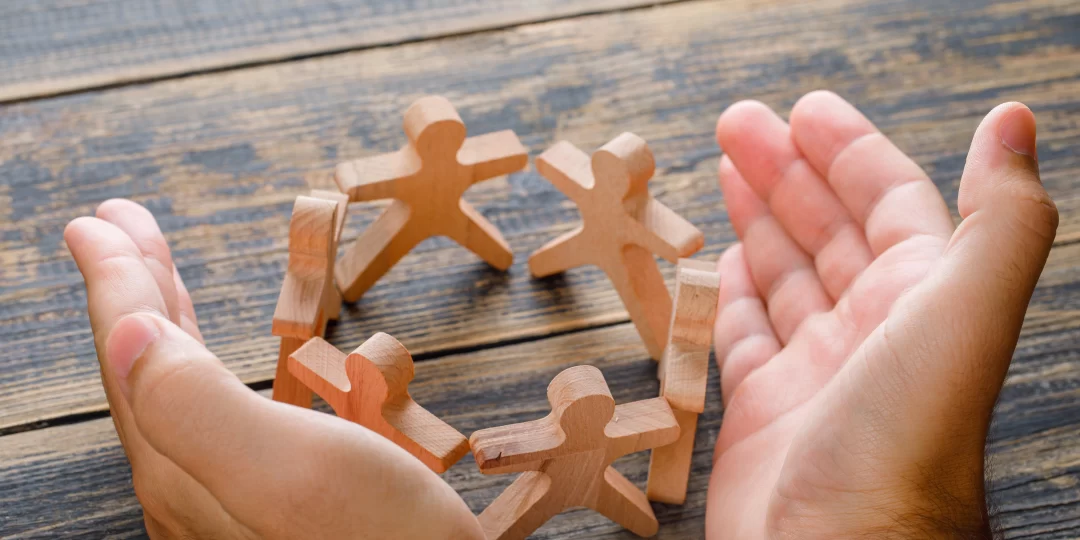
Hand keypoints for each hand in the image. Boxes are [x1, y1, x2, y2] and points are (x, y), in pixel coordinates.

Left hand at [65, 200, 483, 538]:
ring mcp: (218, 496)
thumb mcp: (292, 470)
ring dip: (164, 315)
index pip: (132, 353)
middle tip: (120, 222)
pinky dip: (200, 361)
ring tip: (157, 266)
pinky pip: (207, 411)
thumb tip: (126, 333)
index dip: (116, 281)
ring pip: (172, 386)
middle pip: (142, 365)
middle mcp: (187, 483)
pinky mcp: (256, 502)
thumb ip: (198, 407)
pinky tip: (213, 354)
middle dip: (132, 286)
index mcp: (184, 465)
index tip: (99, 220)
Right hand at [707, 92, 1055, 537]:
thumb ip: (996, 218)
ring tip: (723, 170)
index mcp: (922, 299)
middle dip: (784, 170)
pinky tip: (721, 259)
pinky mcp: (763, 410)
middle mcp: (872, 330)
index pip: (887, 201)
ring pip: (784, 275)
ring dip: (757, 218)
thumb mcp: (961, 313)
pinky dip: (731, 291)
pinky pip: (743, 333)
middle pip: (828, 229)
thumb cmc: (904, 444)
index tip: (801, 110)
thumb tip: (1013, 122)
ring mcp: (816, 370)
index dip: (847, 150)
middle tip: (737, 124)